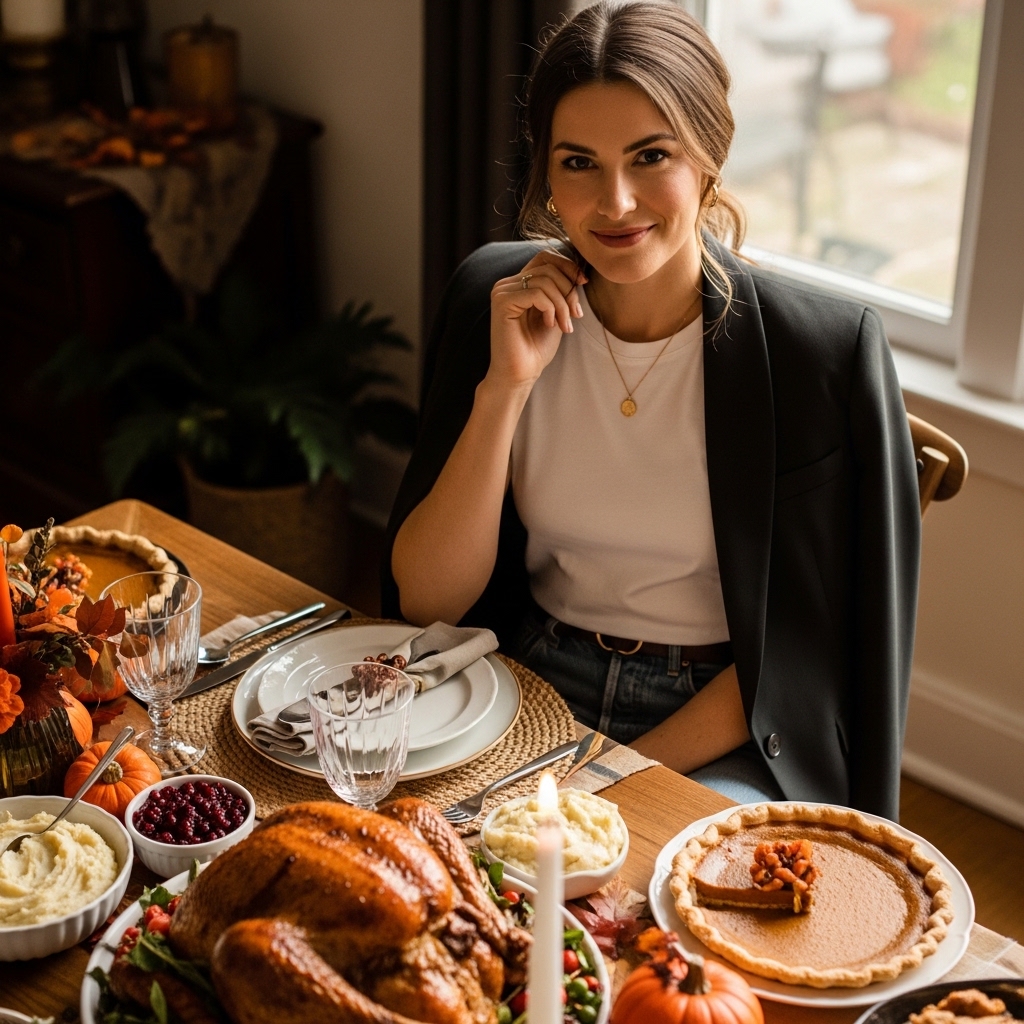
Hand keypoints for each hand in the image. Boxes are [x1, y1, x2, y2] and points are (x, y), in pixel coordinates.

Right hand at [487, 249, 586, 388]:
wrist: (521, 374)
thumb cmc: (537, 348)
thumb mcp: (556, 312)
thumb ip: (562, 290)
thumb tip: (580, 270)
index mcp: (519, 283)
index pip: (545, 258)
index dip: (567, 266)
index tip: (583, 283)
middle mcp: (507, 283)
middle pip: (548, 267)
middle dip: (569, 290)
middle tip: (575, 315)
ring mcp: (502, 291)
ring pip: (545, 280)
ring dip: (562, 304)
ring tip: (565, 325)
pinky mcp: (502, 302)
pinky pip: (536, 293)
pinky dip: (550, 308)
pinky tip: (550, 325)